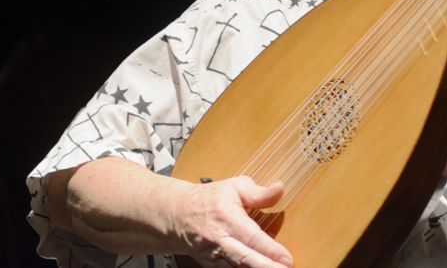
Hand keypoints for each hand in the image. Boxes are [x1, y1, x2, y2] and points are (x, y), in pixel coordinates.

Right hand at [48, 159, 293, 267]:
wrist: (159, 214)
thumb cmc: (202, 197)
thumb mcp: (230, 186)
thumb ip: (257, 190)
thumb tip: (282, 187)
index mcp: (221, 220)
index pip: (249, 238)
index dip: (267, 251)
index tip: (287, 261)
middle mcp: (215, 243)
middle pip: (242, 262)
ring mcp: (211, 258)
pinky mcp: (210, 266)